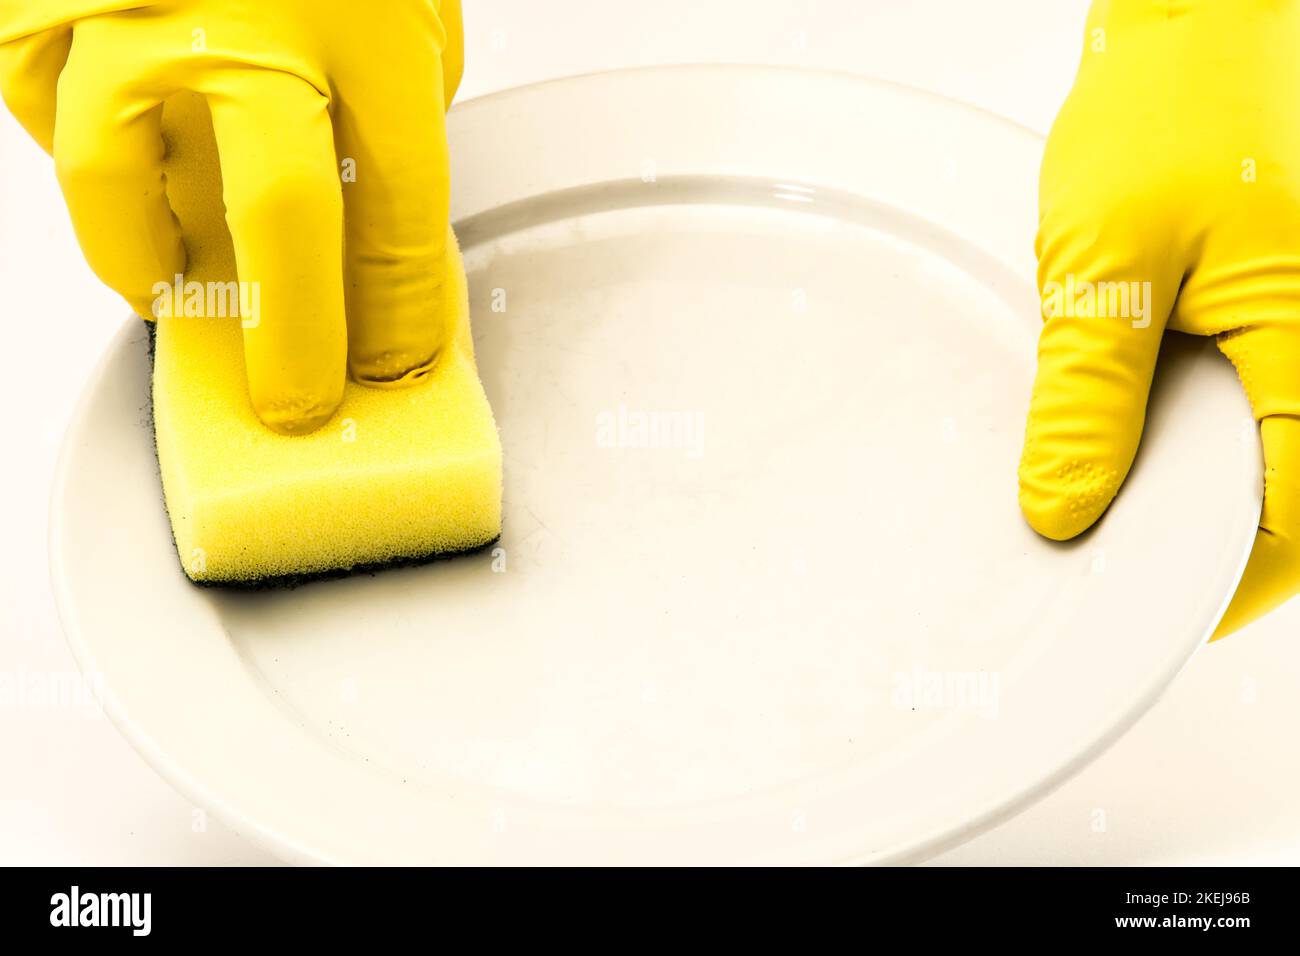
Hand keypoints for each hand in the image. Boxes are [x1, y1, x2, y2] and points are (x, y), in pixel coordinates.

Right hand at [0, 0, 464, 432]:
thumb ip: (396, 81)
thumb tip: (371, 180)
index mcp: (366, 28)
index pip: (403, 213)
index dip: (401, 311)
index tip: (392, 359)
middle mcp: (252, 26)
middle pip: (281, 225)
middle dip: (293, 339)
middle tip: (295, 401)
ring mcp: (134, 8)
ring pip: (116, 179)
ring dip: (145, 259)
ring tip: (169, 289)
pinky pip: (37, 102)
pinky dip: (69, 149)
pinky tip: (108, 166)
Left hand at [1018, 0, 1299, 637]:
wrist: (1194, 32)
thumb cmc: (1169, 114)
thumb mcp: (1106, 261)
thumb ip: (1088, 394)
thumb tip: (1065, 508)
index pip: (1288, 517)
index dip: (1217, 583)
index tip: (1138, 615)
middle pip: (1273, 496)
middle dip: (1186, 540)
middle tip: (1097, 563)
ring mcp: (1295, 336)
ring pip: (1251, 454)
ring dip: (1176, 484)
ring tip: (1094, 492)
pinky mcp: (1264, 318)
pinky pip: (1233, 402)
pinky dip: (1173, 430)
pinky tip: (1113, 426)